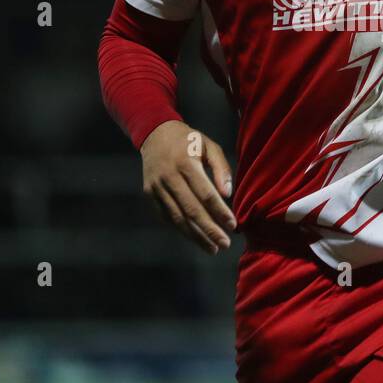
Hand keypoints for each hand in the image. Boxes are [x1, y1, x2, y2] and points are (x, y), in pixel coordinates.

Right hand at [139, 120, 235, 254]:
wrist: (155, 134)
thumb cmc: (189, 140)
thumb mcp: (209, 146)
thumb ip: (221, 168)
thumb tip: (228, 194)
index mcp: (186, 163)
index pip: (205, 194)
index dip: (219, 212)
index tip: (233, 225)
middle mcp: (169, 177)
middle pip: (191, 210)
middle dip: (209, 230)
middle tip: (225, 244)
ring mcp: (156, 187)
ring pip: (177, 217)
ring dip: (195, 236)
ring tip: (212, 248)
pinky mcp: (149, 193)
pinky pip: (166, 216)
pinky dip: (181, 229)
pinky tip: (195, 237)